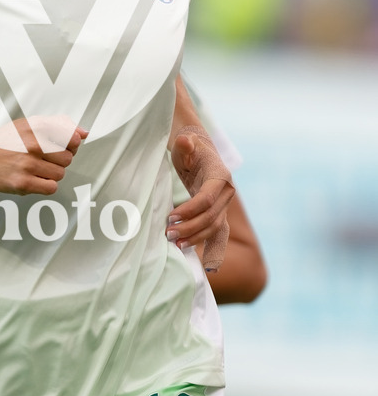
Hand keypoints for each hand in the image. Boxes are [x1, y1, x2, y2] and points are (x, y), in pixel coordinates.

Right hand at [0, 115, 87, 195]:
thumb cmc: (6, 140)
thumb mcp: (31, 124)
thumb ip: (60, 125)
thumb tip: (84, 134)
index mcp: (38, 127)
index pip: (73, 139)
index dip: (70, 145)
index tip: (59, 146)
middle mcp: (34, 144)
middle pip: (68, 158)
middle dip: (59, 160)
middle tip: (42, 158)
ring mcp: (28, 165)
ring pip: (60, 174)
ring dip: (51, 173)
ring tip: (35, 168)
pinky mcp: (23, 183)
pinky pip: (51, 188)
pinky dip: (45, 185)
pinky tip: (33, 178)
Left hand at [168, 126, 233, 270]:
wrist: (199, 151)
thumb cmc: (190, 148)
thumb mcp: (186, 144)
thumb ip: (186, 144)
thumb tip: (185, 141)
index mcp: (221, 178)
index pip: (207, 199)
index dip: (190, 210)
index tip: (172, 217)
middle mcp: (226, 193)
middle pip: (211, 217)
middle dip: (190, 228)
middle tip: (169, 234)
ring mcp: (223, 205)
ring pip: (213, 228)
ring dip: (195, 238)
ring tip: (175, 244)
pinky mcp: (217, 213)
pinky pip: (215, 232)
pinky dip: (206, 244)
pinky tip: (193, 253)